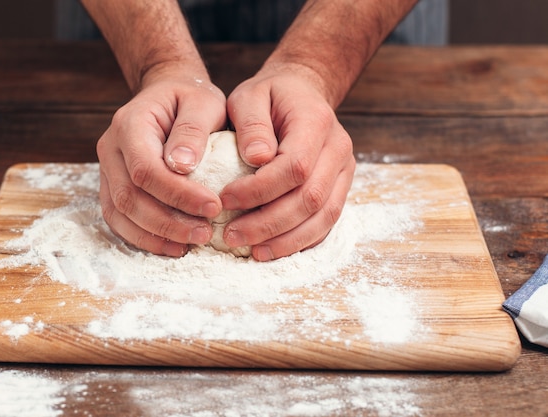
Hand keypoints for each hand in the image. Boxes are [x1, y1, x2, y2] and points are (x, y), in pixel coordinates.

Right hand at [97, 68, 226, 256]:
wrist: (168, 94)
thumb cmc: (190, 98)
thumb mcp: (202, 102)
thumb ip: (192, 131)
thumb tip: (183, 166)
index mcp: (129, 125)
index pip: (146, 170)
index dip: (178, 195)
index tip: (214, 207)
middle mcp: (111, 149)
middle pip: (129, 197)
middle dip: (168, 222)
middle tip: (206, 233)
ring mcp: (107, 169)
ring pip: (120, 213)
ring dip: (156, 235)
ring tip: (192, 244)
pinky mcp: (112, 186)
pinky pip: (120, 219)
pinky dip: (145, 237)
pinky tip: (174, 245)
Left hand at [223, 63, 355, 260]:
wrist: (302, 92)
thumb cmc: (270, 96)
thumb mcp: (249, 95)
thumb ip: (250, 124)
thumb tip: (256, 159)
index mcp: (316, 122)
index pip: (295, 166)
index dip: (259, 190)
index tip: (224, 199)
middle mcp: (338, 149)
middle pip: (310, 199)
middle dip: (269, 224)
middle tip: (232, 235)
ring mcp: (344, 171)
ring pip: (323, 217)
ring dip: (286, 240)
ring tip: (253, 251)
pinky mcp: (340, 188)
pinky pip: (327, 223)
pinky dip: (301, 241)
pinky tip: (273, 249)